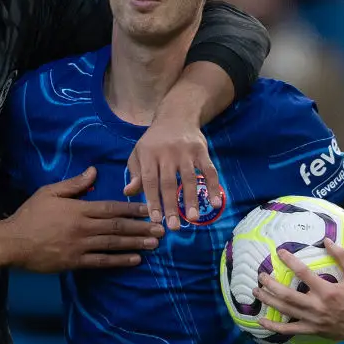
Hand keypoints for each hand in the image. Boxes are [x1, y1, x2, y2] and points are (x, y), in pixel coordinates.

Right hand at [5, 167, 164, 271]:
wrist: (13, 242)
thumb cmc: (30, 215)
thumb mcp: (50, 192)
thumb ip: (74, 184)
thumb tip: (94, 171)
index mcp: (79, 209)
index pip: (111, 208)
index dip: (132, 209)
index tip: (148, 209)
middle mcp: (84, 227)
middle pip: (118, 226)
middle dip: (141, 227)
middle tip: (162, 229)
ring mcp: (80, 246)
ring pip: (114, 243)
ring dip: (136, 243)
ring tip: (154, 244)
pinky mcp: (75, 262)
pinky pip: (102, 262)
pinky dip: (119, 261)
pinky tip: (135, 260)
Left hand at [125, 115, 220, 229]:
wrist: (176, 116)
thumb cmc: (154, 141)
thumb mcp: (138, 153)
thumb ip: (135, 174)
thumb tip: (128, 192)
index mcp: (148, 155)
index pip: (149, 181)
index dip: (152, 200)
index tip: (155, 219)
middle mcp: (166, 153)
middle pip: (168, 183)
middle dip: (171, 206)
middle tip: (174, 226)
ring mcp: (185, 152)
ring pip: (189, 178)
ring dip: (191, 199)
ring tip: (193, 219)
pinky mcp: (201, 150)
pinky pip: (209, 170)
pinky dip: (214, 186)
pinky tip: (215, 203)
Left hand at [254, 239, 343, 343]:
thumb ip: (342, 257)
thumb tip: (327, 240)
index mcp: (328, 291)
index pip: (303, 273)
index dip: (290, 261)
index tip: (279, 252)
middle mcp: (317, 306)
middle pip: (287, 295)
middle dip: (271, 284)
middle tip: (261, 275)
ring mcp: (313, 320)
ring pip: (285, 310)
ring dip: (268, 301)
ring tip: (256, 291)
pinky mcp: (312, 330)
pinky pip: (289, 330)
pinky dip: (274, 327)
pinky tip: (261, 321)